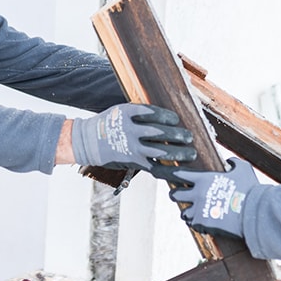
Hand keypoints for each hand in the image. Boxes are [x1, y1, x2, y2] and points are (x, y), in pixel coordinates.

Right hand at [72, 103, 195, 169]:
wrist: (89, 142)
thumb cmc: (110, 124)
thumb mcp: (122, 111)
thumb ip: (141, 112)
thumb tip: (167, 115)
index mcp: (127, 114)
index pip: (153, 113)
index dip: (168, 117)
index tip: (176, 119)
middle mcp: (130, 131)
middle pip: (159, 133)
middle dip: (177, 135)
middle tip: (189, 137)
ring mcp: (132, 148)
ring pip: (161, 152)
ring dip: (179, 153)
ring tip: (191, 153)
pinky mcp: (134, 162)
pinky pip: (155, 168)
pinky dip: (169, 170)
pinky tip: (180, 170)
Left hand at [153, 158, 259, 238]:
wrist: (255, 212)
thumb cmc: (250, 189)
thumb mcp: (243, 169)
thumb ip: (234, 163)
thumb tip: (229, 161)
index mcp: (204, 179)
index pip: (180, 175)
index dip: (176, 175)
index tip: (174, 176)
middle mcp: (198, 194)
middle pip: (175, 195)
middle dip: (177, 195)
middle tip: (181, 196)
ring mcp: (199, 210)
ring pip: (183, 212)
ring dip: (188, 212)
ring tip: (194, 212)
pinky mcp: (204, 224)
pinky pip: (193, 224)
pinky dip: (197, 223)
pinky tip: (202, 221)